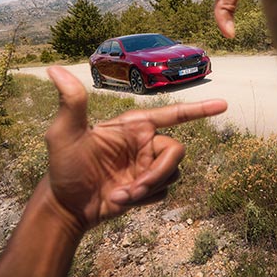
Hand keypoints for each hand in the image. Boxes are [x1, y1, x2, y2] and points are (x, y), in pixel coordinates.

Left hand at [45, 66, 226, 230]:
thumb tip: (53, 69)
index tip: (223, 104)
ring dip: (149, 189)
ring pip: (173, 173)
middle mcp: (145, 143)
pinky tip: (122, 200)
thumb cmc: (63, 166)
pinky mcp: (149, 188)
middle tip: (135, 189)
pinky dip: (146, 200)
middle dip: (159, 172)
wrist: (67, 207)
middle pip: (177, 151)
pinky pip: (165, 192)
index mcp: (133, 125)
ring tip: (120, 195)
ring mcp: (148, 166)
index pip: (172, 114)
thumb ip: (70, 102)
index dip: (199, 109)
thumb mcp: (64, 133)